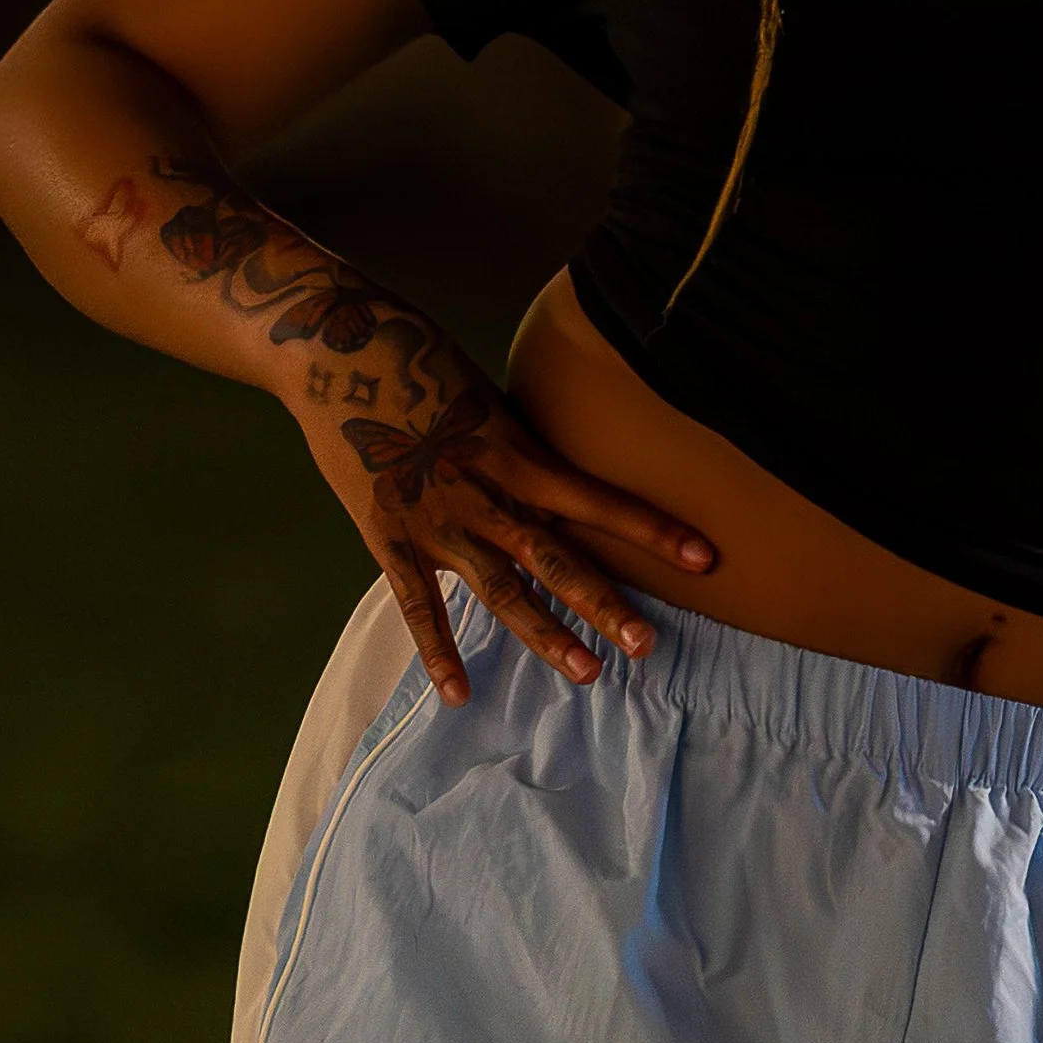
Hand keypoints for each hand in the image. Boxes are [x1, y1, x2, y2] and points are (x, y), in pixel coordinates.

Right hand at [132, 158, 716, 701]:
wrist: (336, 348)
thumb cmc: (418, 358)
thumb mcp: (485, 397)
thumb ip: (517, 444)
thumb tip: (554, 473)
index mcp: (515, 452)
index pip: (596, 498)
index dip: (651, 528)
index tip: (705, 557)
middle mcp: (484, 492)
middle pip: (556, 558)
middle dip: (604, 602)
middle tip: (648, 645)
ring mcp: (436, 518)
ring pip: (501, 589)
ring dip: (545, 633)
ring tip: (590, 674)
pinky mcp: (387, 535)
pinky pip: (418, 604)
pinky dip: (439, 651)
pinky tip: (459, 694)